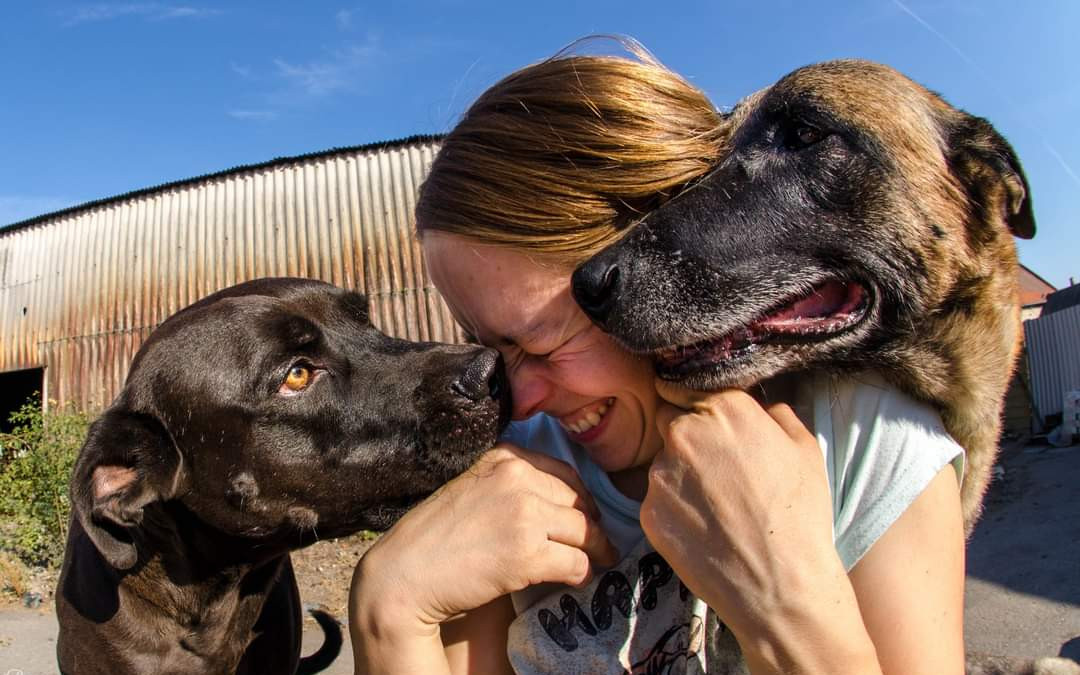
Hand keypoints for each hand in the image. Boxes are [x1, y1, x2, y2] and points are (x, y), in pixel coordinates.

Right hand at [350, 444, 616, 638]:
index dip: (582, 498)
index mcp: (504, 457)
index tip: (587, 515)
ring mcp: (524, 513)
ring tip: (598, 561)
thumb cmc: (435, 538)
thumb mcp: (474, 490)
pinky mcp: (527, 552)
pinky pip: (576, 562)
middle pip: (578, 501)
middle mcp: (517, 477)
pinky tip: (578, 580)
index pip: (565, 473)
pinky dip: (582, 573)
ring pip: (584, 531)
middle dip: (592, 524)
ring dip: (596, 550)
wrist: (405, 574)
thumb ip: (510, 487)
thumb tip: (558, 504)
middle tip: (599, 543)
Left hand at [645, 381, 879, 672]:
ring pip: (662, 463)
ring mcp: (662, 473)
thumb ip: (775, 412)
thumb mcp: (805, 448)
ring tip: (716, 506)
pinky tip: (703, 528)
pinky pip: (657, 500)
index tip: (704, 423)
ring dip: (680, 475)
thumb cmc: (799, 513)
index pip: (685, 388)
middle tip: (716, 470)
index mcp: (723, 408)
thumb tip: (759, 403)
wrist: (780, 582)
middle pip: (670, 423)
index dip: (695, 406)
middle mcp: (684, 433)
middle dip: (687, 439)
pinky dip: (674, 509)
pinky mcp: (649, 511)